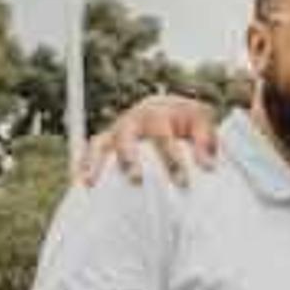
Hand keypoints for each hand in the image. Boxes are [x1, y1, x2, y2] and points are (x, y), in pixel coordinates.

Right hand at [80, 93, 224, 186]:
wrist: (167, 107)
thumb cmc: (187, 118)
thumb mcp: (202, 123)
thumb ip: (206, 142)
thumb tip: (208, 166)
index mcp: (158, 114)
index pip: (163, 137)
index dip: (172, 159)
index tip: (183, 183)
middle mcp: (133, 120)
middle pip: (126, 137)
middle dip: (129, 157)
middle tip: (136, 180)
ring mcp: (117, 130)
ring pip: (102, 143)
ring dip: (95, 162)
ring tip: (90, 182)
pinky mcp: (108, 141)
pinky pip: (91, 151)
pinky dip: (84, 164)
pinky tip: (81, 183)